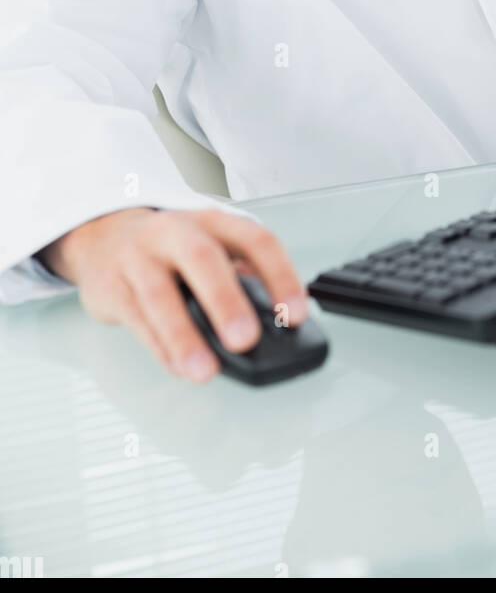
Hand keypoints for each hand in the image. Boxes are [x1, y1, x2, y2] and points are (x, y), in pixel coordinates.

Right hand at [39, 206, 308, 382]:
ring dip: (183, 336)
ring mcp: (139, 257)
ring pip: (159, 294)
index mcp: (213, 221)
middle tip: (245, 340)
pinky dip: (159, 348)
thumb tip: (279, 318)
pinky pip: (136, 319)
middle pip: (203, 259)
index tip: (296, 313)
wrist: (103, 236)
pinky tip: (179, 367)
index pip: (255, 240)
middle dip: (226, 301)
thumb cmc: (171, 248)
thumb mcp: (211, 245)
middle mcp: (175, 231)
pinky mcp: (111, 287)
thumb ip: (243, 275)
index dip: (280, 276)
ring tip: (205, 370)